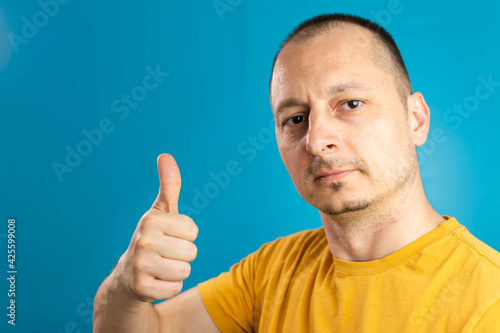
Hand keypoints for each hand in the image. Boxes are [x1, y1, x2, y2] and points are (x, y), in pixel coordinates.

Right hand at [116, 154, 198, 301]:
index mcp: (150, 220)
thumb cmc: (152, 239)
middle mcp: (143, 240)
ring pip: (186, 271)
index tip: (169, 237)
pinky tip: (155, 281)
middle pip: (192, 252)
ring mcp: (140, 265)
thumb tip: (165, 155)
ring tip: (160, 267)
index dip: (185, 236)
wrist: (127, 276)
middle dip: (183, 255)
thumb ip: (169, 185)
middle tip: (164, 254)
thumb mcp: (161, 212)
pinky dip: (169, 287)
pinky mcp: (142, 288)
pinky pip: (176, 288)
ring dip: (176, 271)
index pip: (193, 230)